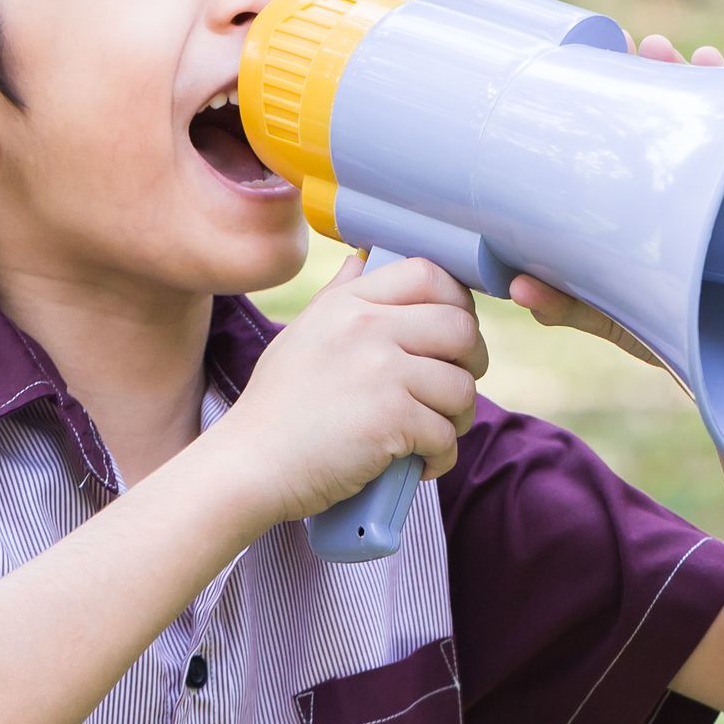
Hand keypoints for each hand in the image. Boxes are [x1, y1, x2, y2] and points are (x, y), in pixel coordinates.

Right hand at [226, 252, 487, 523]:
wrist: (250, 463)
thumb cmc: (276, 407)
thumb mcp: (301, 335)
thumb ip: (339, 296)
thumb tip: (365, 260)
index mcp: (348, 303)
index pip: (428, 274)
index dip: (457, 302)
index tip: (455, 334)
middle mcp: (366, 327)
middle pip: (460, 327)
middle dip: (472, 361)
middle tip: (455, 387)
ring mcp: (381, 371)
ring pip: (462, 386)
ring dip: (460, 416)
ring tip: (435, 433)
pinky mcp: (391, 419)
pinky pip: (446, 434)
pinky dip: (442, 456)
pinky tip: (422, 464)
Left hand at [507, 30, 723, 367]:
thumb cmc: (683, 342)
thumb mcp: (620, 318)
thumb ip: (573, 304)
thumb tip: (517, 284)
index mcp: (649, 208)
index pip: (629, 144)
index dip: (612, 106)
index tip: (589, 70)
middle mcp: (690, 190)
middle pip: (671, 121)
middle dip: (653, 78)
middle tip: (635, 50)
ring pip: (713, 122)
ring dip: (692, 78)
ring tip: (668, 53)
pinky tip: (721, 66)